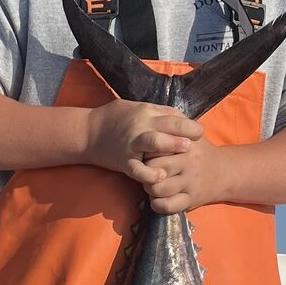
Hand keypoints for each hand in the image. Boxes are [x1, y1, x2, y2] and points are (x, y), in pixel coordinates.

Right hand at [85, 97, 203, 184]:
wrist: (86, 134)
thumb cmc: (113, 119)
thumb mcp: (136, 107)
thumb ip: (157, 112)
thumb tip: (179, 116)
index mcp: (145, 112)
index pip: (172, 115)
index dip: (188, 123)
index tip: (199, 131)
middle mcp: (140, 126)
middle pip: (166, 125)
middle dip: (185, 131)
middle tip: (199, 137)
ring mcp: (131, 144)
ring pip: (154, 142)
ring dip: (171, 145)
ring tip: (186, 149)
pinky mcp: (124, 160)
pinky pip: (137, 168)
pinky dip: (149, 173)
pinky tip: (160, 176)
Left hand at [143, 135, 228, 213]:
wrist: (225, 173)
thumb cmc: (200, 153)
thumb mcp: (191, 136)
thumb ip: (173, 129)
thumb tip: (151, 124)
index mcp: (187, 145)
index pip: (157, 148)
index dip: (148, 153)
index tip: (150, 156)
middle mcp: (189, 163)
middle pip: (154, 168)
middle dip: (147, 172)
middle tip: (150, 173)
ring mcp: (190, 183)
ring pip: (158, 188)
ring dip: (150, 189)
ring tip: (154, 186)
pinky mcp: (190, 200)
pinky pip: (166, 206)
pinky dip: (157, 204)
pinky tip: (158, 198)